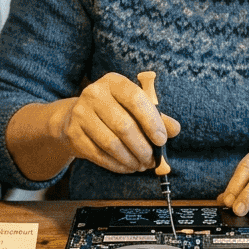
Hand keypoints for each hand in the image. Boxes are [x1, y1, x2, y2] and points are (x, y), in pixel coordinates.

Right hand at [49, 72, 179, 173]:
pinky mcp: (73, 133)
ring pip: (111, 143)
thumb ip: (156, 116)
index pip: (135, 99)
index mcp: (114, 82)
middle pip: (123, 125)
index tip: (161, 140)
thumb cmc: (113, 110)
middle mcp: (94, 94)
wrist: (74, 117)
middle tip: (152, 160)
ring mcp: (81, 113)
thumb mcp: (134, 107)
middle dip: (142, 147)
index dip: (151, 121)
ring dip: (130, 159)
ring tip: (141, 165)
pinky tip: (127, 167)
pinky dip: (116, 165)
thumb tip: (174, 129)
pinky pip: (99, 155)